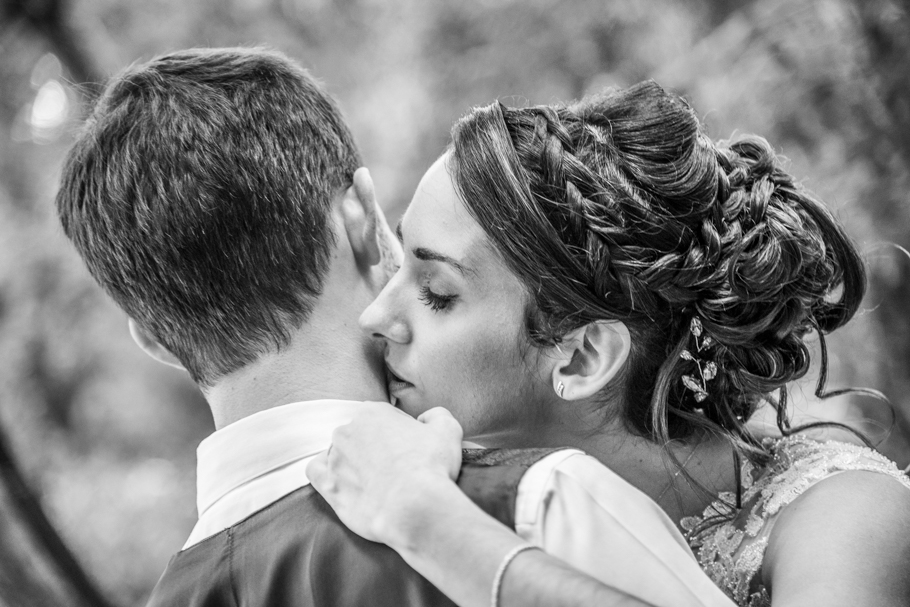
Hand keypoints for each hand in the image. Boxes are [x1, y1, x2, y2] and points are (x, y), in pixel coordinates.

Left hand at [307, 404, 463, 546]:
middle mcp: (348, 430)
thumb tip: (425, 418)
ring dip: (351, 462)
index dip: (395, 435)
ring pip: (337, 453)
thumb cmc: (432, 467)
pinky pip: (315, 472)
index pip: (380, 419)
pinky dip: (325, 472)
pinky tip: (340, 481)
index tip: (407, 452)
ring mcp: (335, 458)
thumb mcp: (448, 430)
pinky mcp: (328, 486)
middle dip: (372, 448)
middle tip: (392, 469)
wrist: (415, 507)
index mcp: (372, 413)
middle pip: (358, 435)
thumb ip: (437, 414)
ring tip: (371, 481)